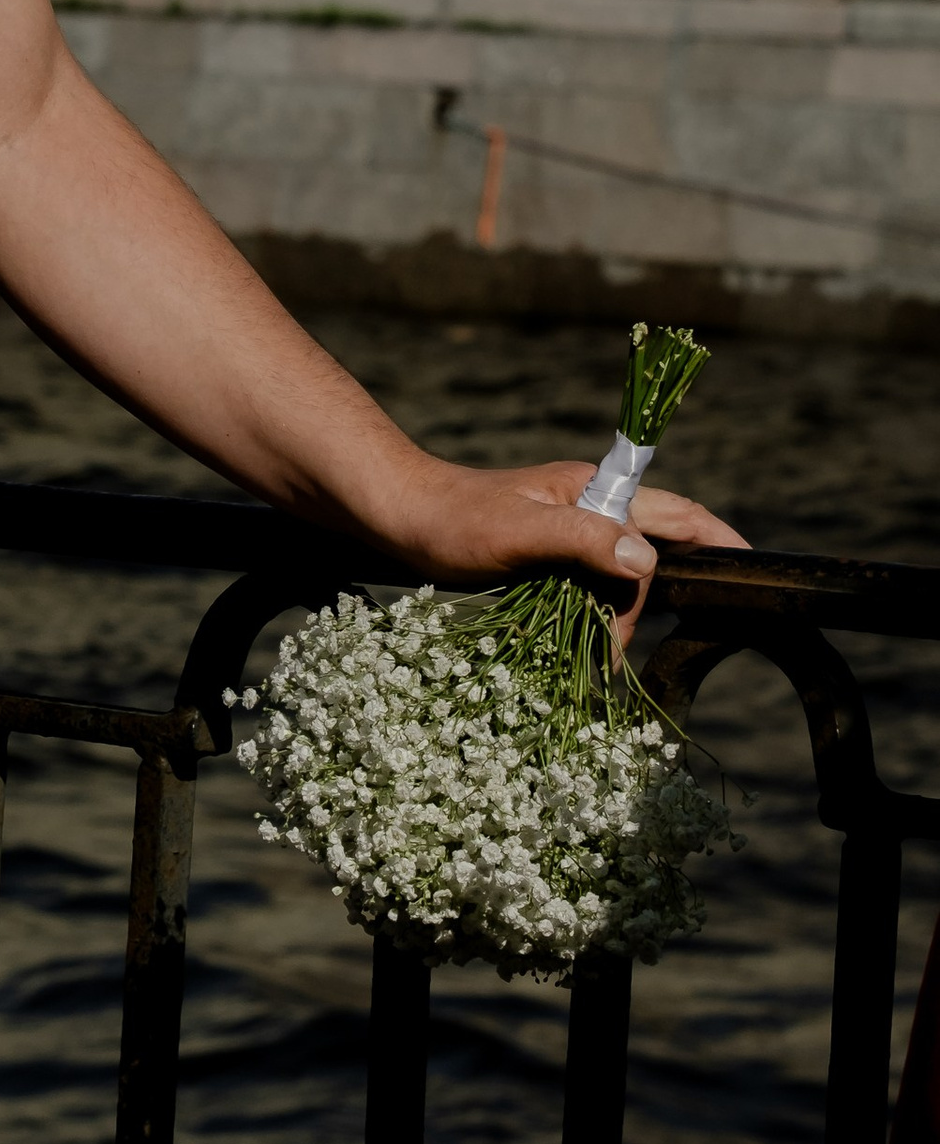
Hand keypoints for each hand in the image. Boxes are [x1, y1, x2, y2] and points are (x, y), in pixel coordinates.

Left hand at [382, 460, 749, 655]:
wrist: (392, 516)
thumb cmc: (451, 519)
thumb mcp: (519, 531)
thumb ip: (584, 540)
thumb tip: (647, 561)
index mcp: (593, 488)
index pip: (675, 512)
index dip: (716, 537)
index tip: (752, 567)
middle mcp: (587, 506)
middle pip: (647, 557)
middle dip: (638, 606)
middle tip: (610, 649)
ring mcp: (566, 531)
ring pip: (614, 579)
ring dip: (608, 618)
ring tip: (586, 655)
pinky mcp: (544, 556)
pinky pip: (584, 588)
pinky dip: (585, 618)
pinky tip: (572, 644)